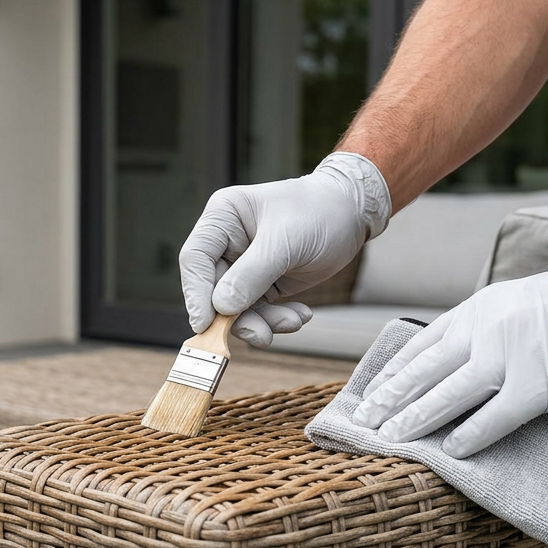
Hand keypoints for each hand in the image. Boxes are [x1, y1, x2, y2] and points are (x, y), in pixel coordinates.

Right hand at [179, 152, 390, 346]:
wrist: (352, 215)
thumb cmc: (319, 212)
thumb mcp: (285, 242)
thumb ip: (251, 274)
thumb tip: (222, 307)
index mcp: (223, 218)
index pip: (195, 259)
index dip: (196, 293)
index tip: (204, 324)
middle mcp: (227, 243)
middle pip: (214, 290)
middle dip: (238, 316)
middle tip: (261, 335)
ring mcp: (244, 266)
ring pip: (236, 307)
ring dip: (262, 322)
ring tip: (292, 322)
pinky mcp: (262, 284)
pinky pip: (258, 311)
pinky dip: (277, 320)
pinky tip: (300, 316)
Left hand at [352, 217, 547, 457]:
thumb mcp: (528, 303)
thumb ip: (494, 328)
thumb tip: (466, 359)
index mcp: (484, 307)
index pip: (423, 344)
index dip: (392, 373)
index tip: (369, 393)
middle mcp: (489, 327)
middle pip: (424, 369)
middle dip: (389, 399)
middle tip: (362, 422)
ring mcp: (513, 355)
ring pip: (448, 393)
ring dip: (415, 419)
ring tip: (390, 439)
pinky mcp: (542, 384)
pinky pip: (494, 416)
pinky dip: (469, 435)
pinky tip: (450, 451)